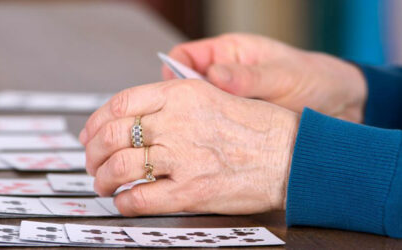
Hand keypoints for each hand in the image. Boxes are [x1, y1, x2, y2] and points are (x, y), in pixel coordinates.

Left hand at [79, 80, 298, 215]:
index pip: (121, 103)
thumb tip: (134, 119)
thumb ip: (173, 102)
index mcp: (181, 95)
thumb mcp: (213, 96)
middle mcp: (177, 122)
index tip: (90, 134)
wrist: (291, 155)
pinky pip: (140, 198)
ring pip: (120, 166)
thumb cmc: (256, 127)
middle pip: (113, 135)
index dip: (96, 121)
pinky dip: (124, 201)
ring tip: (103, 184)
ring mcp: (182, 157)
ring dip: (103, 178)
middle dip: (94, 152)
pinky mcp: (190, 191)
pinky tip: (125, 200)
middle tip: (93, 163)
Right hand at [163, 33, 366, 122]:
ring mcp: (227, 106)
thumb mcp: (282, 75)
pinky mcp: (235, 129)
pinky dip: (212, 141)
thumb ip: (249, 77)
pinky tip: (217, 150)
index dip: (173, 71)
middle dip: (180, 105)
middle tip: (183, 122)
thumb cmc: (314, 79)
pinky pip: (214, 133)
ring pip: (196, 114)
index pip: (185, 57)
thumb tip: (216, 76)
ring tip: (201, 139)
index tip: (175, 91)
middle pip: (184, 89)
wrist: (342, 109)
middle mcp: (223, 80)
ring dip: (196, 126)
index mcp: (228, 54)